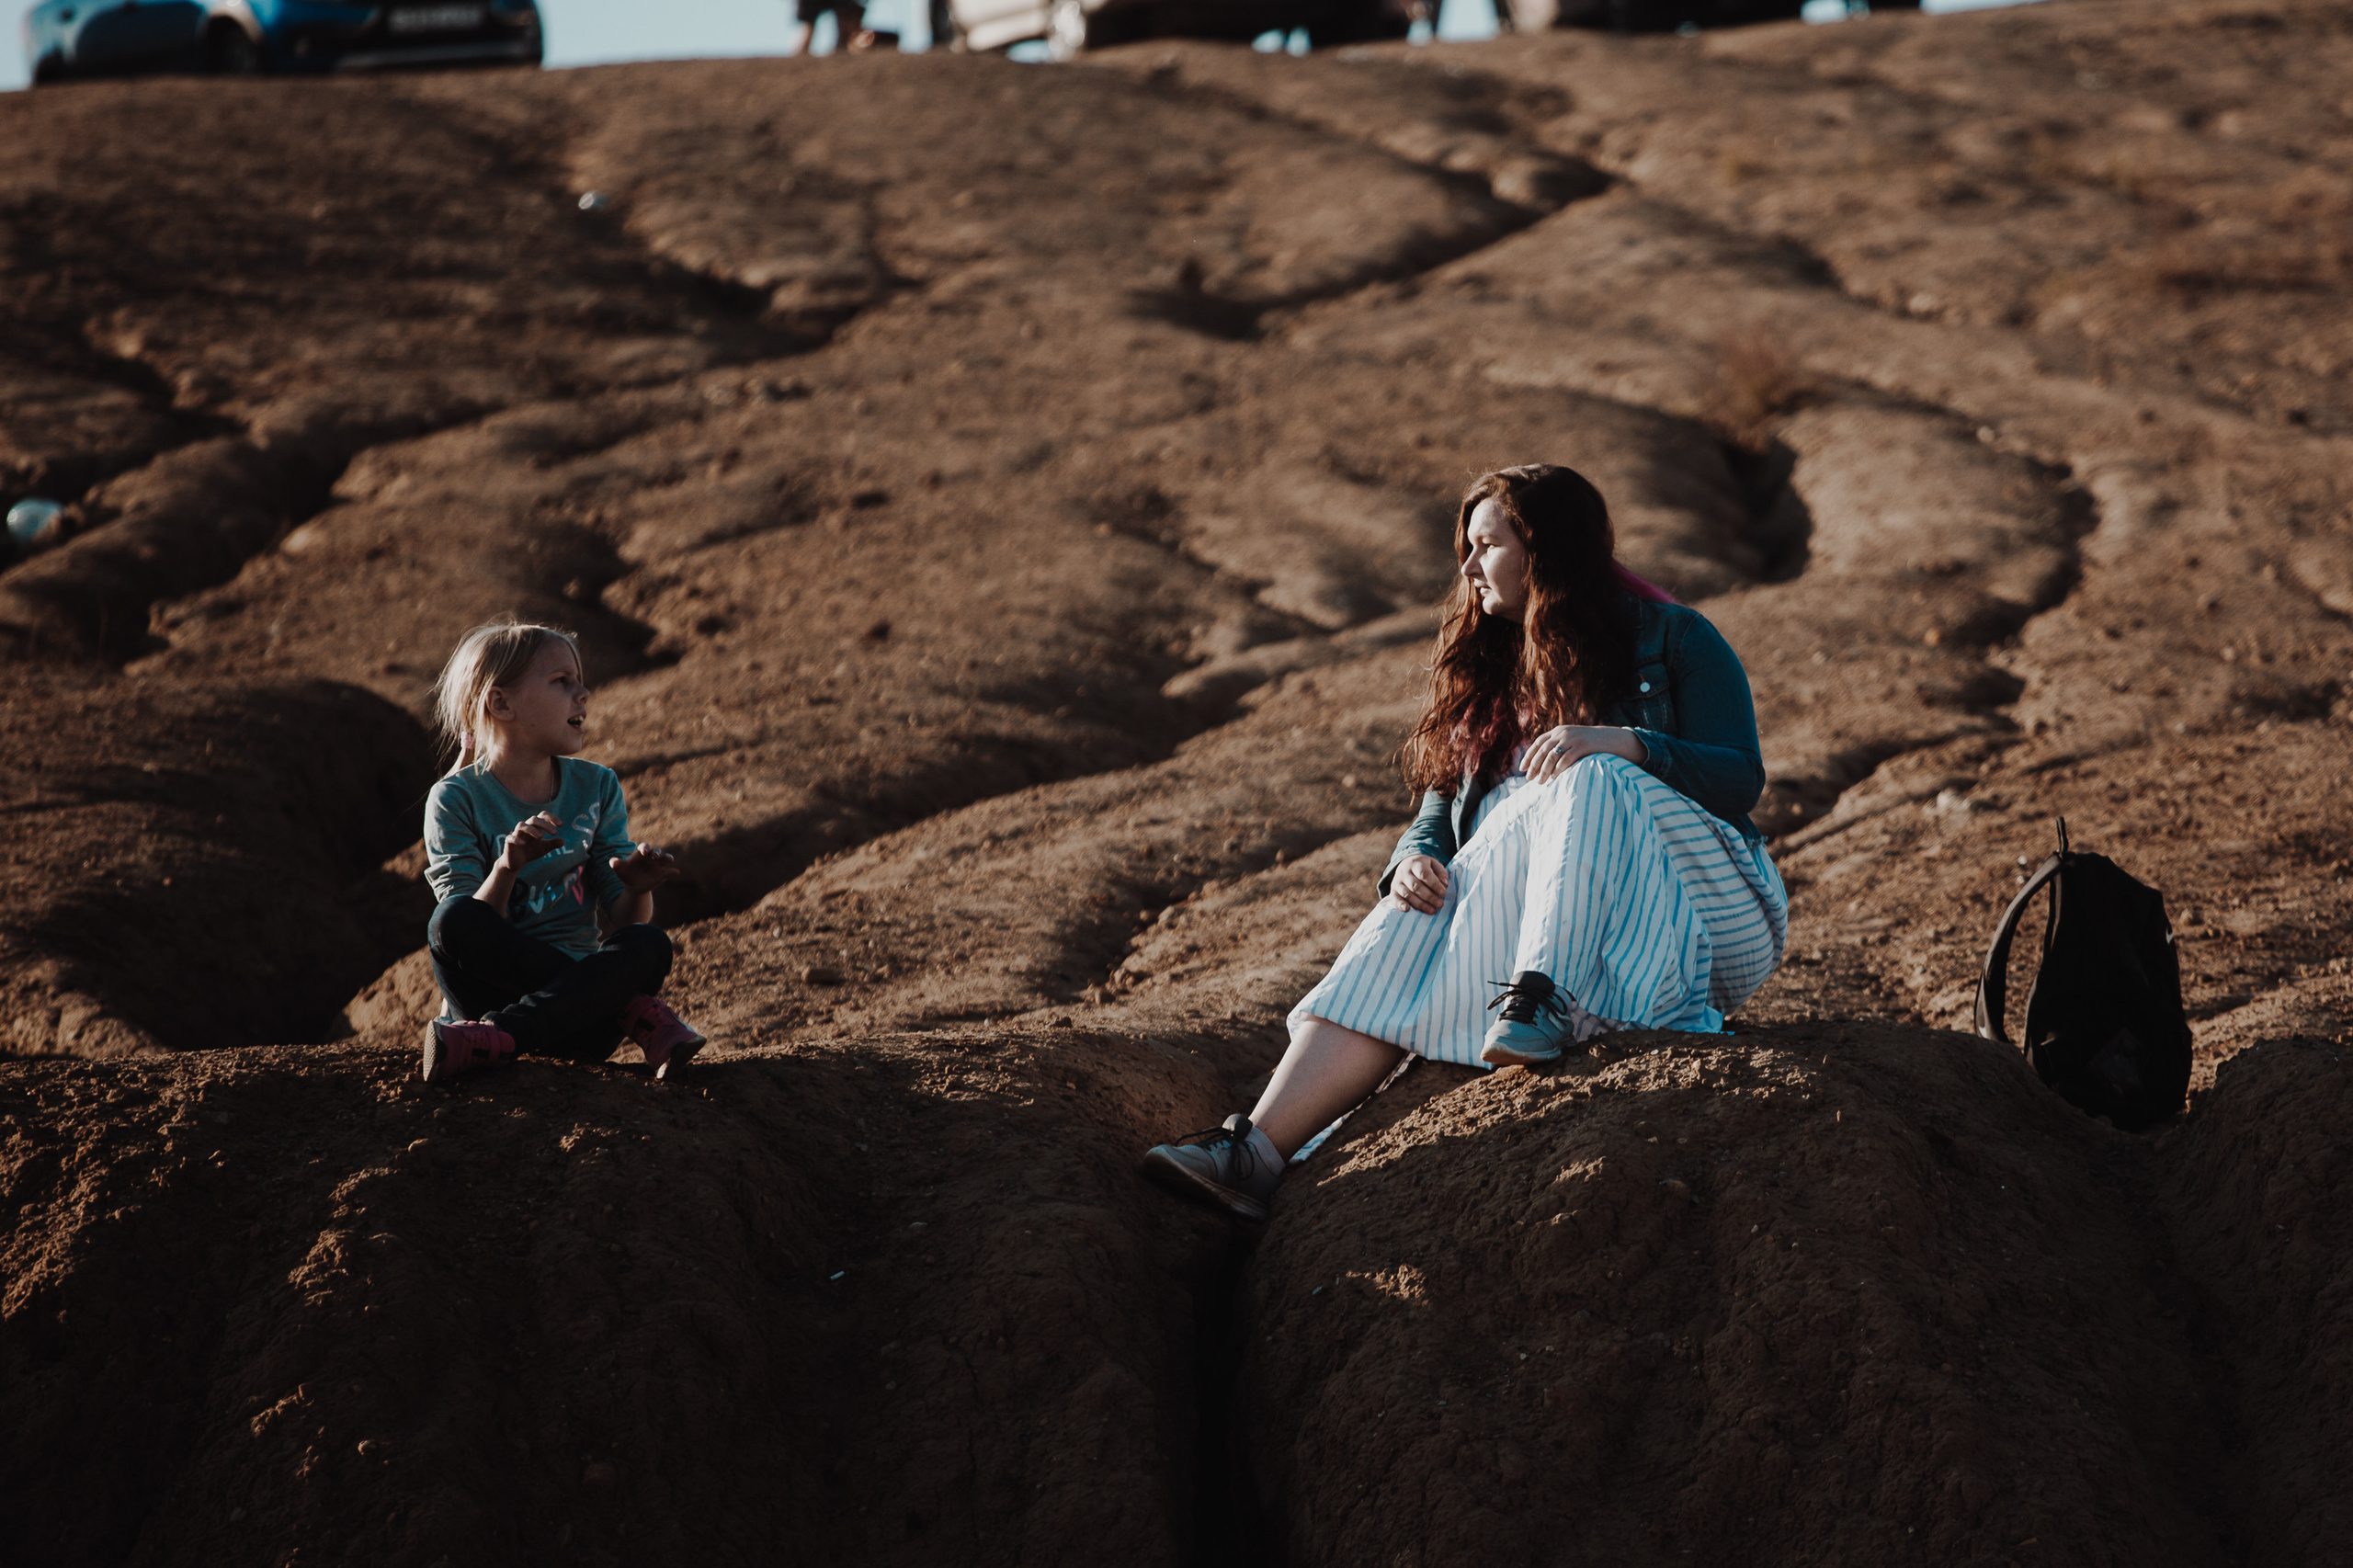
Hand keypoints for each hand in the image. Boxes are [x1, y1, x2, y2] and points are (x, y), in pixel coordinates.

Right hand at [498, 812, 564, 870]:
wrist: (517, 862)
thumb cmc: (530, 851)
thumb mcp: (544, 848)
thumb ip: (553, 844)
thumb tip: (563, 842)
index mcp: (535, 827)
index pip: (542, 816)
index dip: (551, 818)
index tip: (561, 825)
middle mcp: (526, 828)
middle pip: (534, 819)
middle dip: (545, 825)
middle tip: (555, 832)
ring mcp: (516, 834)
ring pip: (522, 825)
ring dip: (532, 829)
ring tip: (541, 836)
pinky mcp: (509, 842)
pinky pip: (510, 838)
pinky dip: (517, 839)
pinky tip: (524, 844)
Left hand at [610, 841, 679, 892]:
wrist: (633, 886)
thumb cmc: (626, 874)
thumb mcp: (619, 870)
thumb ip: (616, 864)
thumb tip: (613, 861)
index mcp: (641, 853)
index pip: (645, 847)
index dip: (645, 848)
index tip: (644, 851)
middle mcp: (651, 857)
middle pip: (657, 851)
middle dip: (657, 852)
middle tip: (655, 856)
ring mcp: (658, 865)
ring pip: (665, 858)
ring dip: (668, 858)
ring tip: (670, 860)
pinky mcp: (663, 874)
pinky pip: (669, 872)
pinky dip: (673, 871)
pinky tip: (676, 872)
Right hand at [1390, 852, 1449, 913]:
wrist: (1407, 864)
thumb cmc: (1424, 867)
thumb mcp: (1434, 865)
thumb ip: (1441, 873)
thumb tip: (1444, 884)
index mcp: (1416, 863)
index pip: (1424, 874)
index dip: (1434, 884)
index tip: (1443, 893)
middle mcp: (1404, 872)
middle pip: (1416, 886)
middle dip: (1429, 896)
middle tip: (1440, 904)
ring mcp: (1397, 881)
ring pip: (1407, 894)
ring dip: (1420, 904)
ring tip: (1432, 910)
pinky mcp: (1393, 890)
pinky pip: (1394, 898)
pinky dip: (1399, 904)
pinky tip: (1407, 909)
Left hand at [1523, 725, 1646, 782]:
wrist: (1612, 739)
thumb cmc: (1590, 744)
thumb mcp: (1572, 740)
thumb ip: (1559, 746)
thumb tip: (1542, 763)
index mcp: (1559, 730)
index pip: (1538, 743)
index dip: (1529, 755)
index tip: (1522, 768)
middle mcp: (1563, 733)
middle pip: (1542, 750)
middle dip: (1534, 765)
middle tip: (1529, 779)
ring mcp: (1573, 739)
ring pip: (1551, 756)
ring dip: (1544, 770)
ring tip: (1540, 782)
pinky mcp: (1582, 746)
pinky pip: (1565, 760)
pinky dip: (1558, 770)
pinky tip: (1554, 778)